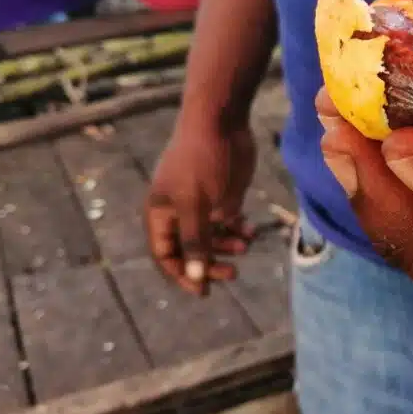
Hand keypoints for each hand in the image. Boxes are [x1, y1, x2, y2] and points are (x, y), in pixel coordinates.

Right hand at [145, 124, 256, 294]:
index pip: (166, 254)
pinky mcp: (224, 195)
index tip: (204, 291)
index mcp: (162, 213)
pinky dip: (238, 229)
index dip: (183, 274)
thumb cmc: (201, 160)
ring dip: (227, 246)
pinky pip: (229, 222)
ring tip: (245, 244)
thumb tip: (194, 276)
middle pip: (191, 250)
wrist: (222, 121)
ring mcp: (203, 203)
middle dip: (210, 264)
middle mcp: (180, 211)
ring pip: (212, 238)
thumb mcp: (197, 204)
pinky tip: (250, 230)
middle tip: (232, 273)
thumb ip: (196, 240)